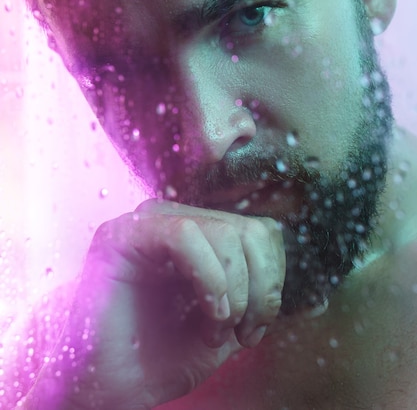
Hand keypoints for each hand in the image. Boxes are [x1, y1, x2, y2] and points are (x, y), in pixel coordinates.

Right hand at [29, 200, 284, 408]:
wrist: (110, 389)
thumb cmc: (163, 357)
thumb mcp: (227, 320)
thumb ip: (252, 288)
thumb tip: (282, 266)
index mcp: (200, 235)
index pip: (260, 231)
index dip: (272, 279)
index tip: (257, 328)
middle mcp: (176, 220)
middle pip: (249, 231)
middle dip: (260, 290)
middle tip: (244, 334)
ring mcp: (148, 223)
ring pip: (224, 232)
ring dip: (234, 292)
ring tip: (216, 330)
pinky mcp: (123, 234)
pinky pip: (184, 236)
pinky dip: (210, 280)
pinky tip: (209, 313)